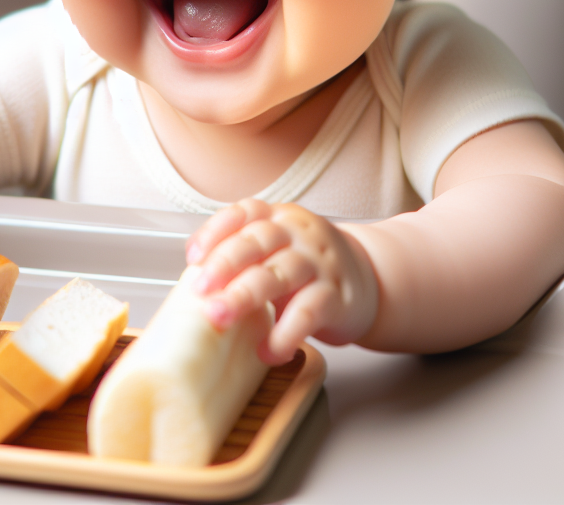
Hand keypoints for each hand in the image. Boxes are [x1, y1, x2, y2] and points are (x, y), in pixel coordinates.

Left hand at [185, 199, 378, 363]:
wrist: (370, 279)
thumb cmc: (308, 266)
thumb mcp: (277, 248)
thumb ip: (243, 256)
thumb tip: (194, 284)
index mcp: (278, 216)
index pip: (243, 213)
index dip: (215, 232)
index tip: (193, 257)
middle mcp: (298, 233)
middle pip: (257, 242)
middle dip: (224, 265)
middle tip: (199, 291)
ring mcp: (319, 262)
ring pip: (279, 274)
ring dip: (245, 296)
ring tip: (220, 317)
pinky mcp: (337, 295)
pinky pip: (308, 312)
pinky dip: (284, 333)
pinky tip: (267, 351)